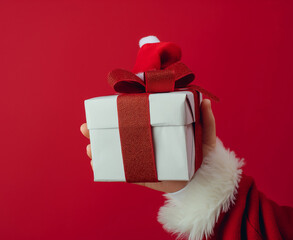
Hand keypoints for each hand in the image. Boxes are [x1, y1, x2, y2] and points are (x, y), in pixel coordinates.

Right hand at [80, 99, 215, 192]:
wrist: (203, 182)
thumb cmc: (204, 156)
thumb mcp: (206, 137)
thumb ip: (207, 120)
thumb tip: (205, 101)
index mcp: (156, 128)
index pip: (132, 117)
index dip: (114, 113)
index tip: (98, 111)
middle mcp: (145, 141)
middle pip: (118, 134)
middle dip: (97, 131)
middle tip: (85, 129)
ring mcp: (141, 158)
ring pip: (115, 152)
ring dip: (98, 149)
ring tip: (89, 148)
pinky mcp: (141, 174)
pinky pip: (121, 172)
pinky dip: (107, 170)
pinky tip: (96, 166)